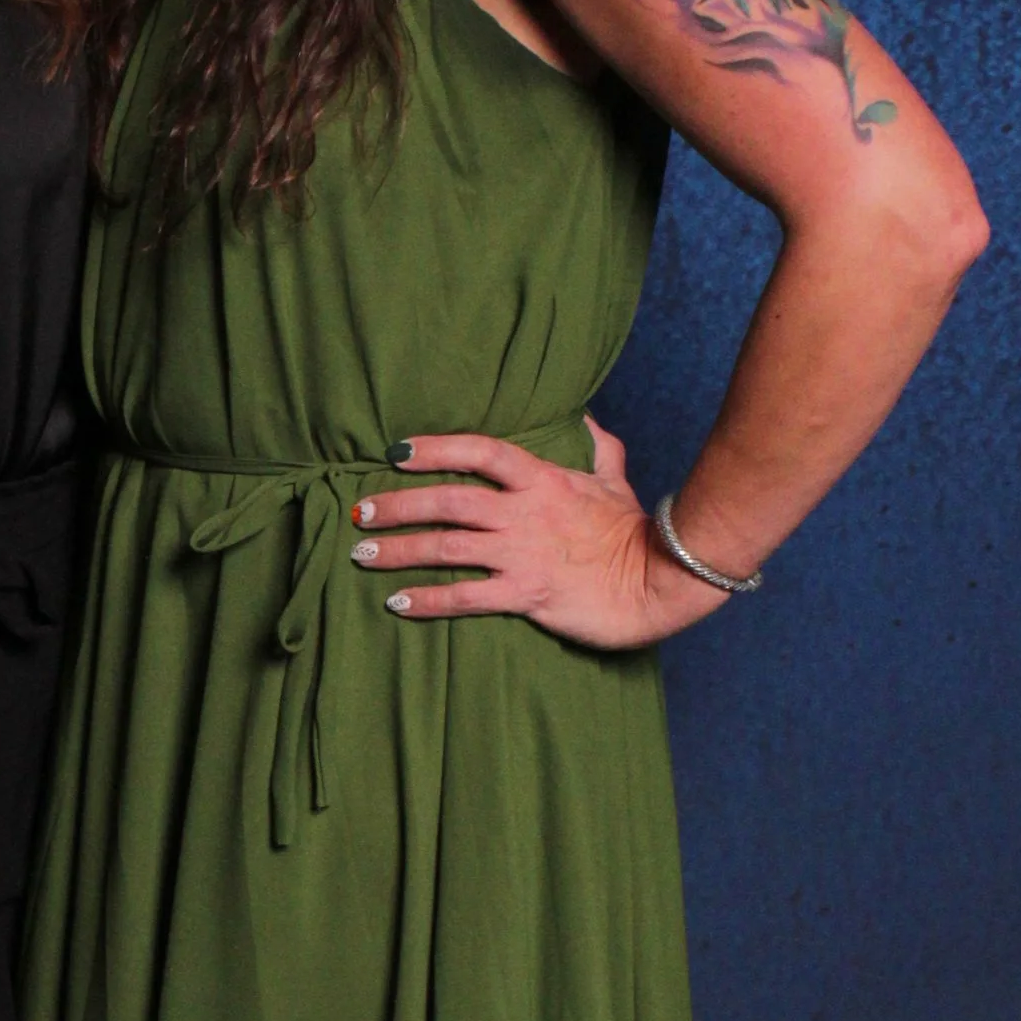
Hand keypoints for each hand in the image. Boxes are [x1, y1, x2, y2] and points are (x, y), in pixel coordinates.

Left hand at [349, 421, 713, 651]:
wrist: (659, 582)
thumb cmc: (633, 532)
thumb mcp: (615, 481)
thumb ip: (596, 447)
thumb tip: (584, 418)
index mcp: (543, 480)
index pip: (481, 452)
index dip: (436, 448)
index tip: (396, 451)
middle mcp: (525, 513)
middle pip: (449, 500)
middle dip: (399, 504)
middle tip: (361, 511)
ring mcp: (523, 554)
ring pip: (447, 547)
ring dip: (399, 549)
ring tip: (362, 553)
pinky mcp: (526, 595)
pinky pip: (465, 597)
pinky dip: (428, 599)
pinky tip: (397, 602)